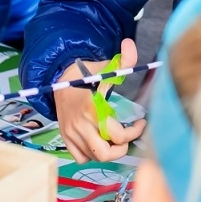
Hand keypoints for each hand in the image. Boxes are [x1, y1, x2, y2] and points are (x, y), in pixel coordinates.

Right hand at [53, 38, 146, 163]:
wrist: (59, 80)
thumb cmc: (86, 74)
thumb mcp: (105, 66)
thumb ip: (123, 59)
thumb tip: (130, 44)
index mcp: (92, 109)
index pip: (117, 135)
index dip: (134, 132)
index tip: (140, 122)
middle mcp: (80, 125)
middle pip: (105, 153)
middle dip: (120, 148)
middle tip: (126, 136)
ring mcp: (71, 133)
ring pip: (93, 157)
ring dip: (108, 151)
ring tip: (115, 139)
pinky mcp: (65, 138)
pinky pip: (80, 157)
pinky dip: (91, 154)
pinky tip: (98, 142)